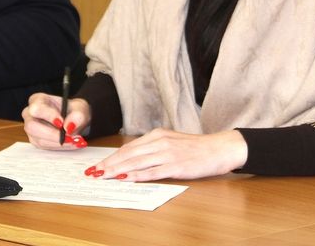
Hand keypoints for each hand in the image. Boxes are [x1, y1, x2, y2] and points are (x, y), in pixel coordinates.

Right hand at [22, 93, 90, 148]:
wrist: (74, 120)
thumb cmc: (73, 111)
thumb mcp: (80, 109)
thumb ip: (77, 116)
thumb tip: (69, 127)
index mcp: (38, 100)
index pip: (36, 108)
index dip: (48, 116)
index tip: (62, 122)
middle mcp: (30, 114)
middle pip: (31, 126)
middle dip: (51, 134)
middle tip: (68, 137)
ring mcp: (31, 129)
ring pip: (39, 140)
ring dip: (58, 143)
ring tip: (74, 140)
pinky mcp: (36, 140)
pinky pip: (45, 147)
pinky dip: (60, 147)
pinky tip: (71, 143)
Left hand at [87, 128, 247, 180]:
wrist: (220, 148)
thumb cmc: (196, 147)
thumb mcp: (171, 141)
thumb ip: (153, 147)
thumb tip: (133, 158)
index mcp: (157, 134)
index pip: (128, 147)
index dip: (112, 157)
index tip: (99, 164)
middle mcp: (159, 142)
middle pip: (128, 154)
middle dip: (109, 164)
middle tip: (94, 172)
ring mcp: (167, 154)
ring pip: (137, 162)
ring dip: (118, 170)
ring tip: (104, 176)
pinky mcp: (176, 166)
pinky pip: (153, 172)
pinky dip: (137, 176)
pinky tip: (126, 179)